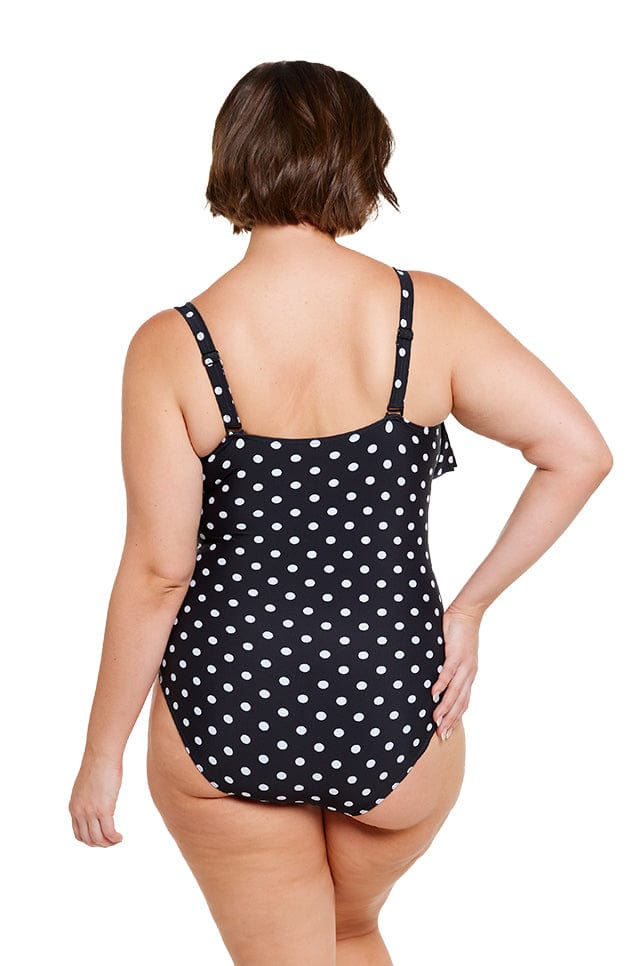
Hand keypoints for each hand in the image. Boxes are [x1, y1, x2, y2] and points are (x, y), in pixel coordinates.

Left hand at [69, 751, 123, 846]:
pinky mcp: (104, 809)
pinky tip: (120, 836)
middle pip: (88, 839)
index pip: (78, 833)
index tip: (101, 838)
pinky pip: (109, 832)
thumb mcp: (87, 785)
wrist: (101, 755)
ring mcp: (90, 812)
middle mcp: (79, 812)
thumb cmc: (97, 764)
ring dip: (108, 843)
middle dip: (100, 844)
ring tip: (117, 840)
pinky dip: (115, 838)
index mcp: (74, 807)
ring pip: (98, 838)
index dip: (90, 840)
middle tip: (111, 842)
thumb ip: (88, 797)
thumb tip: (97, 800)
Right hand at [432, 604, 480, 739]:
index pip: (463, 703)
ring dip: (445, 707)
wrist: (467, 614)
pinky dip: (441, 684)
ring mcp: (464, 665)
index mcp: (468, 676)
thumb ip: (446, 669)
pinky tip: (434, 694)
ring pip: (455, 692)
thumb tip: (432, 682)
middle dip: (450, 720)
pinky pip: (448, 673)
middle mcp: (468, 674)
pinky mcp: (456, 654)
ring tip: (436, 720)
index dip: (456, 719)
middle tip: (441, 735)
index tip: (446, 733)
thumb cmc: (457, 634)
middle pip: (460, 703)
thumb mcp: (454, 656)